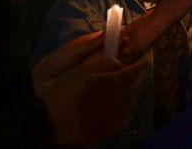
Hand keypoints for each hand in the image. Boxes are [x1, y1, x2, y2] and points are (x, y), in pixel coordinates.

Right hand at [32, 31, 143, 145]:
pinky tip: (124, 106)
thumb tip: (119, 61)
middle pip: (134, 87)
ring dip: (134, 94)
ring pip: (132, 103)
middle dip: (137, 79)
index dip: (138, 66)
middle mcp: (115, 101)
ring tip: (132, 88)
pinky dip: (129, 110)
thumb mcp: (80, 71)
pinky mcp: (108, 130)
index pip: (131, 73)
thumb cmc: (63, 92)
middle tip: (137, 74)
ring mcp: (113, 117)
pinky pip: (126, 119)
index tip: (141, 62)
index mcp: (109, 84)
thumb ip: (102, 63)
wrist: (51, 121)